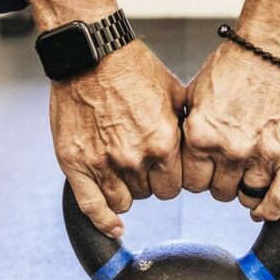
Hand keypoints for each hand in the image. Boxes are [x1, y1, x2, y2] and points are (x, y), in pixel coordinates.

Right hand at [50, 42, 186, 237]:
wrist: (91, 53)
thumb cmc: (134, 68)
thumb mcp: (175, 94)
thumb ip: (187, 128)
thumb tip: (204, 149)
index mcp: (164, 143)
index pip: (178, 187)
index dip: (174, 176)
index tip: (167, 167)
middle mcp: (135, 158)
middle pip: (152, 194)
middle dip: (151, 180)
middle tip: (143, 160)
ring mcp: (103, 163)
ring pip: (124, 201)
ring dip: (127, 190)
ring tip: (123, 168)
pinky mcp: (76, 163)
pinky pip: (91, 206)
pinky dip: (103, 220)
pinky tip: (114, 227)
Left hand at [182, 39, 279, 220]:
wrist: (274, 47)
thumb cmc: (234, 64)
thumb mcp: (195, 94)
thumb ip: (188, 128)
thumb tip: (174, 152)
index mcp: (200, 135)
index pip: (189, 182)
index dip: (196, 177)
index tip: (203, 170)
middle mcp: (229, 149)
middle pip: (217, 191)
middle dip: (219, 180)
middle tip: (227, 165)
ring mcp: (262, 154)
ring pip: (246, 195)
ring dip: (244, 188)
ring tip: (245, 173)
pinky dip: (269, 209)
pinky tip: (260, 209)